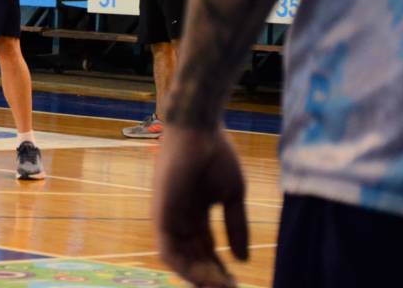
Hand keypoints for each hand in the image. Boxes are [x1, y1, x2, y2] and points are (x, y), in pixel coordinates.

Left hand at [153, 127, 247, 286]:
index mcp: (195, 211)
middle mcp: (179, 217)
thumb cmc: (216, 153)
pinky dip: (185, 269)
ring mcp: (168, 216)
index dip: (220, 268)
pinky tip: (206, 279)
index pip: (205, 249)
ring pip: (179, 261)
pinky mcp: (160, 214)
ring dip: (199, 278)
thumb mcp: (232, 195)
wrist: (199, 129)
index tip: (237, 283)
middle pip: (192, 258)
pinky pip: (168, 252)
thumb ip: (236, 226)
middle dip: (210, 278)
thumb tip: (243, 260)